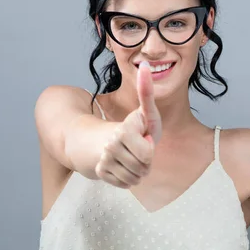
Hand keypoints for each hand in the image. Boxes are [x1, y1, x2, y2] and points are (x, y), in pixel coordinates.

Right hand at [95, 62, 161, 187]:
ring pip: (135, 178)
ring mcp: (104, 160)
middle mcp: (112, 144)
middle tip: (138, 150)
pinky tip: (122, 167)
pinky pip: (126, 184)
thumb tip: (146, 65)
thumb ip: (147, 91)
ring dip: (138, 172)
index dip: (150, 147)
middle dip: (146, 162)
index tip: (144, 136)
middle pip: (143, 168)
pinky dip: (127, 179)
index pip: (148, 154)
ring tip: (131, 159)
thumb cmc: (133, 128)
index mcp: (124, 129)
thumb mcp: (145, 113)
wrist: (102, 143)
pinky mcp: (99, 173)